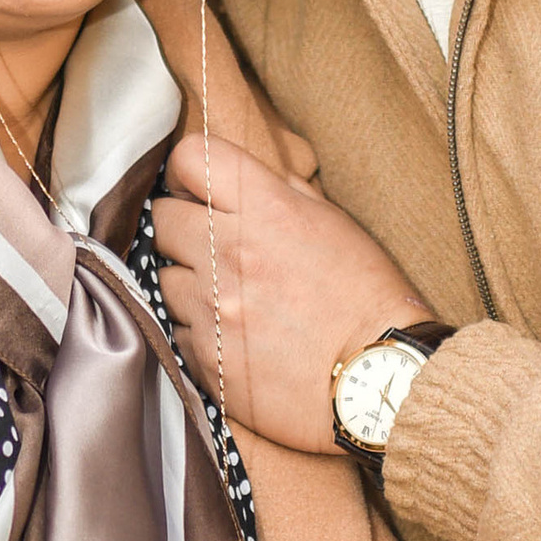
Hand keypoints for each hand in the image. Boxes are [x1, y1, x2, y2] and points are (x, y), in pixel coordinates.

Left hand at [159, 133, 430, 453]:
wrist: (378, 381)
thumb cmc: (368, 298)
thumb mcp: (334, 224)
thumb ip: (282, 192)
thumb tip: (240, 179)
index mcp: (265, 209)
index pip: (189, 159)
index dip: (187, 173)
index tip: (195, 188)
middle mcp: (230, 251)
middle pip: (162, 218)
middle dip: (182, 227)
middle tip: (211, 246)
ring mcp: (212, 307)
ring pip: (164, 277)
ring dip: (189, 283)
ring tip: (230, 299)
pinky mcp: (205, 357)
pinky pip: (176, 329)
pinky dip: (198, 331)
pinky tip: (235, 337)